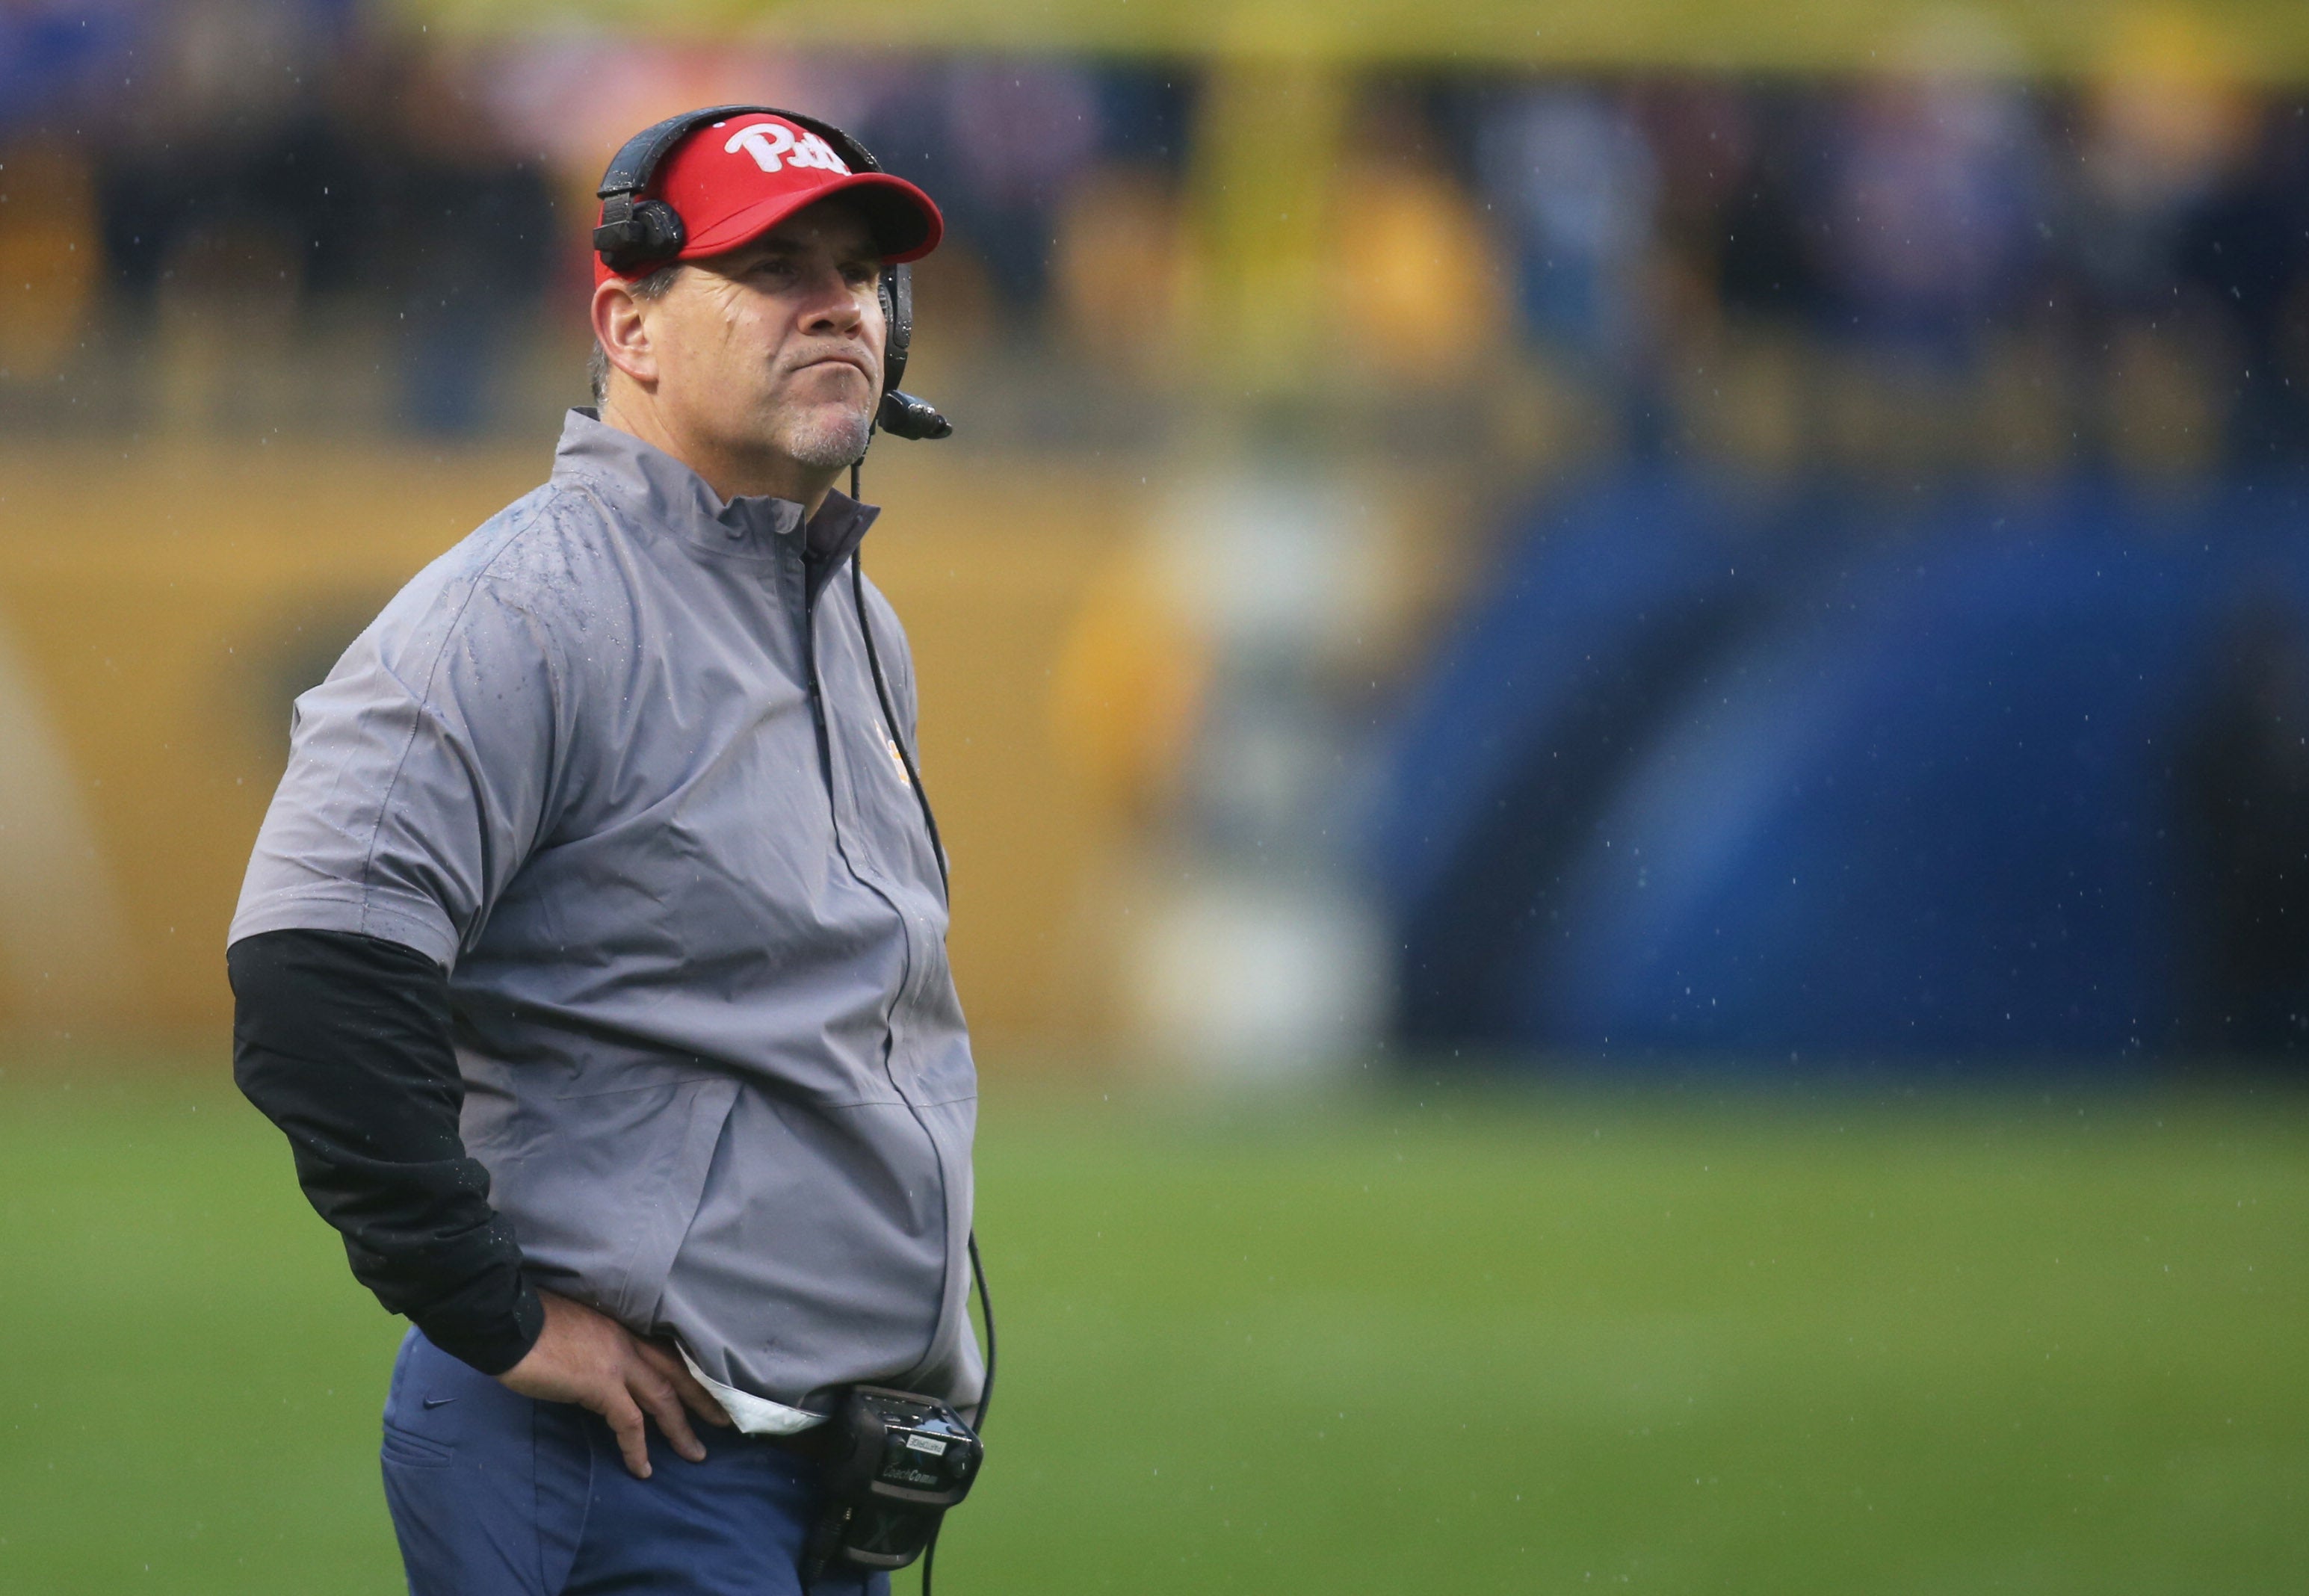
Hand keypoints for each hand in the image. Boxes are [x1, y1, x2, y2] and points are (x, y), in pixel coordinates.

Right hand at [496, 1289, 732, 1477]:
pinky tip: (642, 1468)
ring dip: (681, 1429)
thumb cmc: (530, 1322)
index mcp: (623, 1324)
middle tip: (724, 1420)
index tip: (706, 1388)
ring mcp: (618, 1361)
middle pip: (678, 1373)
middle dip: (703, 1400)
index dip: (689, 1371)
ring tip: (695, 1454)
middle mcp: (628, 1339)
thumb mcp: (576, 1328)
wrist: (506, 1320)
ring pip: (664, 1399)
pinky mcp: (600, 1384)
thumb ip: (597, 1345)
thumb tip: (600, 1371)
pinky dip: (638, 1448)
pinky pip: (630, 1423)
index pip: (667, 1349)